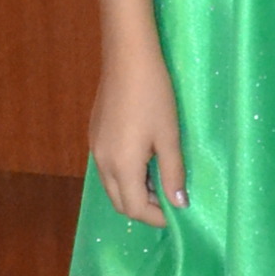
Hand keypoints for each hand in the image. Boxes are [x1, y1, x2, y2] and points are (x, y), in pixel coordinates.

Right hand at [88, 48, 186, 225]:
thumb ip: (173, 173)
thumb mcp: (169, 136)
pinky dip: (125, 175)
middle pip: (119, 202)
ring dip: (134, 191)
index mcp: (122, 166)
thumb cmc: (154, 96)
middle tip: (169, 200)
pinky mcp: (95, 136)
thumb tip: (179, 203)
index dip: (156, 216)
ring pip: (112, 186)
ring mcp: (95, 149)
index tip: (177, 213)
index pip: (134, 208)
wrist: (128, 59)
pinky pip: (107, 169)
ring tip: (160, 181)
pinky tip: (144, 161)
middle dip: (143, 208)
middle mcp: (102, 163)